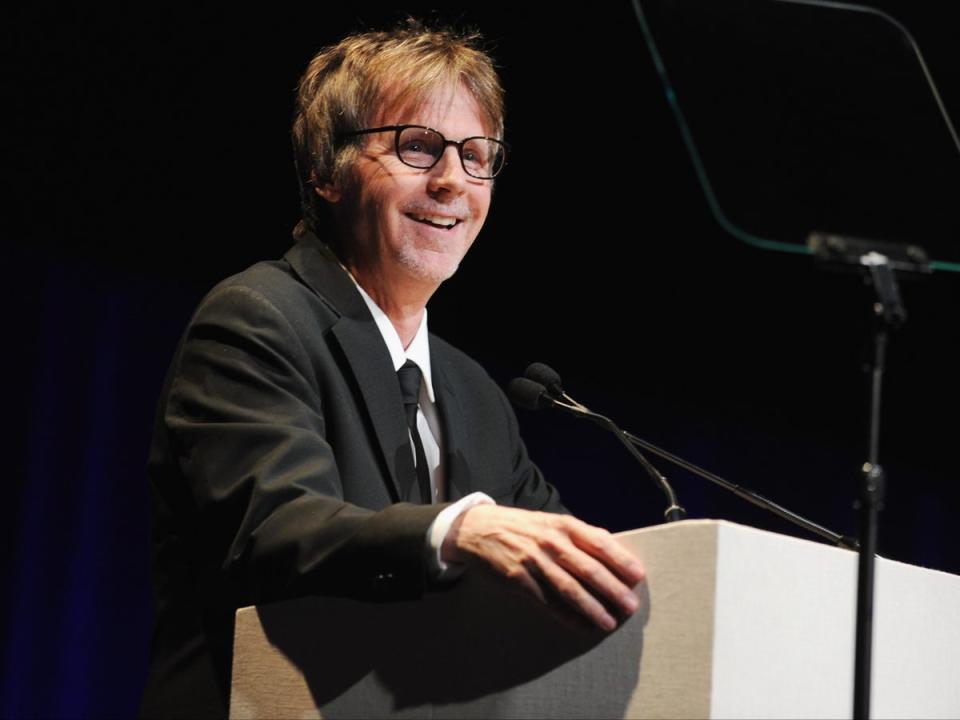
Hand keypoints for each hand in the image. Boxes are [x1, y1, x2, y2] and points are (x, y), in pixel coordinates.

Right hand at [441, 505, 644, 631]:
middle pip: (588, 569)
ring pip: (569, 589)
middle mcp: (550, 542)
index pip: (598, 542)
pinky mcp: (519, 580)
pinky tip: (580, 625)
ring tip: (608, 622)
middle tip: (630, 606)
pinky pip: (548, 602)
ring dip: (592, 608)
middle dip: (612, 590)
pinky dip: (567, 616)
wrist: (478, 529)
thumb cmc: (521, 527)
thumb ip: (578, 536)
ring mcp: (534, 562)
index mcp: (562, 525)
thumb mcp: (550, 522)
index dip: (620, 560)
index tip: (637, 576)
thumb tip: (612, 552)